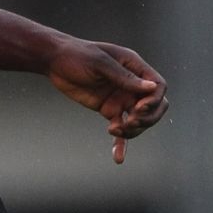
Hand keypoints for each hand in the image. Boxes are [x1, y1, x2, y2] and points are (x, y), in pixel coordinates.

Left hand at [45, 37, 168, 162]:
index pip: (158, 86)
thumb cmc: (77, 55)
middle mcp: (131, 84)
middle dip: (147, 118)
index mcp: (134, 67)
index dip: (154, 100)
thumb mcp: (100, 63)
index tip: (138, 109)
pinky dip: (121, 143)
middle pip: (154, 107)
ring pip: (139, 121)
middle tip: (129, 122)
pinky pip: (120, 129)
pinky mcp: (109, 110)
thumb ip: (124, 77)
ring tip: (114, 130)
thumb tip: (152, 88)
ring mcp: (121, 98)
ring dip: (133, 131)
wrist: (54, 61)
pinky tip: (118, 158)